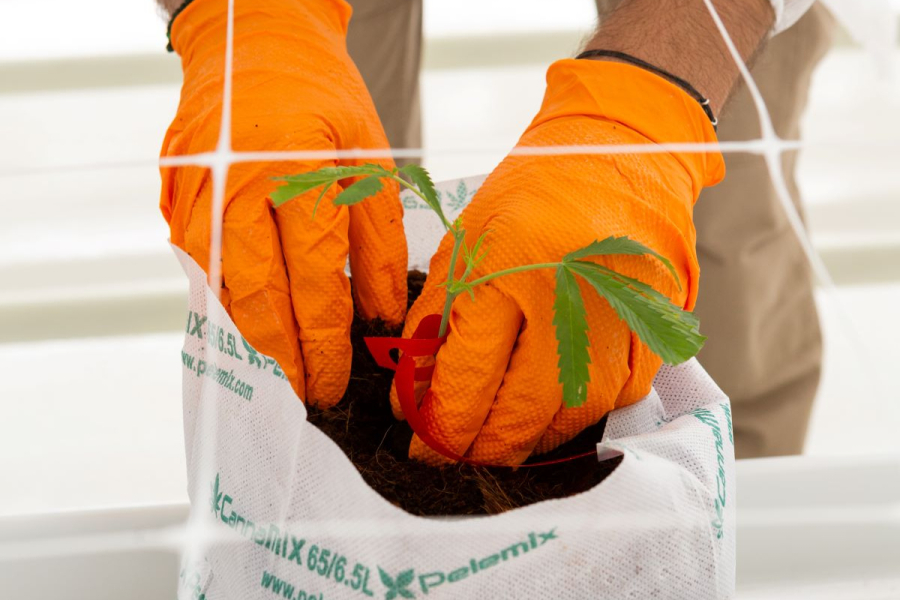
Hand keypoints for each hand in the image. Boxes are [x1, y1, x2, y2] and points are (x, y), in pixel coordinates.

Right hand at [160, 0, 406, 405]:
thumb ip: (379, 240)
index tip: (336, 381)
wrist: (254, 41)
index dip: (325, 342)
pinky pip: (196, 267)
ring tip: (272, 384)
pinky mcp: (177, 199)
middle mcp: (237, 188)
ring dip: (245, 344)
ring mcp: (197, 194)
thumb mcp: (370, 157)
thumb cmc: (323, 97)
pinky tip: (242, 333)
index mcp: (296, 173)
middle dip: (282, 360)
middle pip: (258, 299)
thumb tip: (382, 316)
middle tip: (301, 401)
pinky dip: (221, 305)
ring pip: (219, 291)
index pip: (314, 282)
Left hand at [393, 60, 723, 464]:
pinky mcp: (654, 333)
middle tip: (450, 455)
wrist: (622, 153)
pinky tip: (544, 412)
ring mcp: (620, 321)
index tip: (419, 443)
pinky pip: (611, 403)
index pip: (465, 380)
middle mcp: (569, 299)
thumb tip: (411, 396)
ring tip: (491, 441)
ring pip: (566, 422)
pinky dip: (572, 419)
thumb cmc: (532, 195)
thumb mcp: (465, 243)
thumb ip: (434, 323)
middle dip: (474, 451)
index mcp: (509, 268)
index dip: (435, 427)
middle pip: (516, 416)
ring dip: (522, 444)